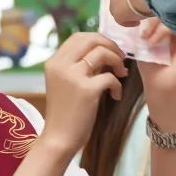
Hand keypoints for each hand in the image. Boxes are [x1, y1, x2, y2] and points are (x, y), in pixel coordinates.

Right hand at [42, 33, 126, 154]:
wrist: (59, 138)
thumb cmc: (66, 112)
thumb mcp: (66, 82)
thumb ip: (79, 65)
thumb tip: (104, 50)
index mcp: (54, 62)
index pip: (79, 37)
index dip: (99, 39)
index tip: (110, 50)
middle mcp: (60, 65)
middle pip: (91, 40)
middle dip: (111, 46)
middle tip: (121, 59)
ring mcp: (72, 76)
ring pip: (102, 53)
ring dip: (117, 62)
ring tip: (121, 75)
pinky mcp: (86, 90)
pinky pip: (110, 77)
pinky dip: (117, 85)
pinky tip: (115, 96)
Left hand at [137, 19, 175, 119]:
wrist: (159, 85)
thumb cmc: (151, 65)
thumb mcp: (144, 41)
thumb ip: (145, 25)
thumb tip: (136, 7)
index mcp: (171, 26)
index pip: (162, 11)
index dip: (148, 12)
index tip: (134, 21)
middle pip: (168, 12)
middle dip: (151, 20)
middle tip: (141, 33)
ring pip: (172, 18)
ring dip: (155, 27)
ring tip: (146, 40)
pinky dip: (162, 32)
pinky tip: (154, 42)